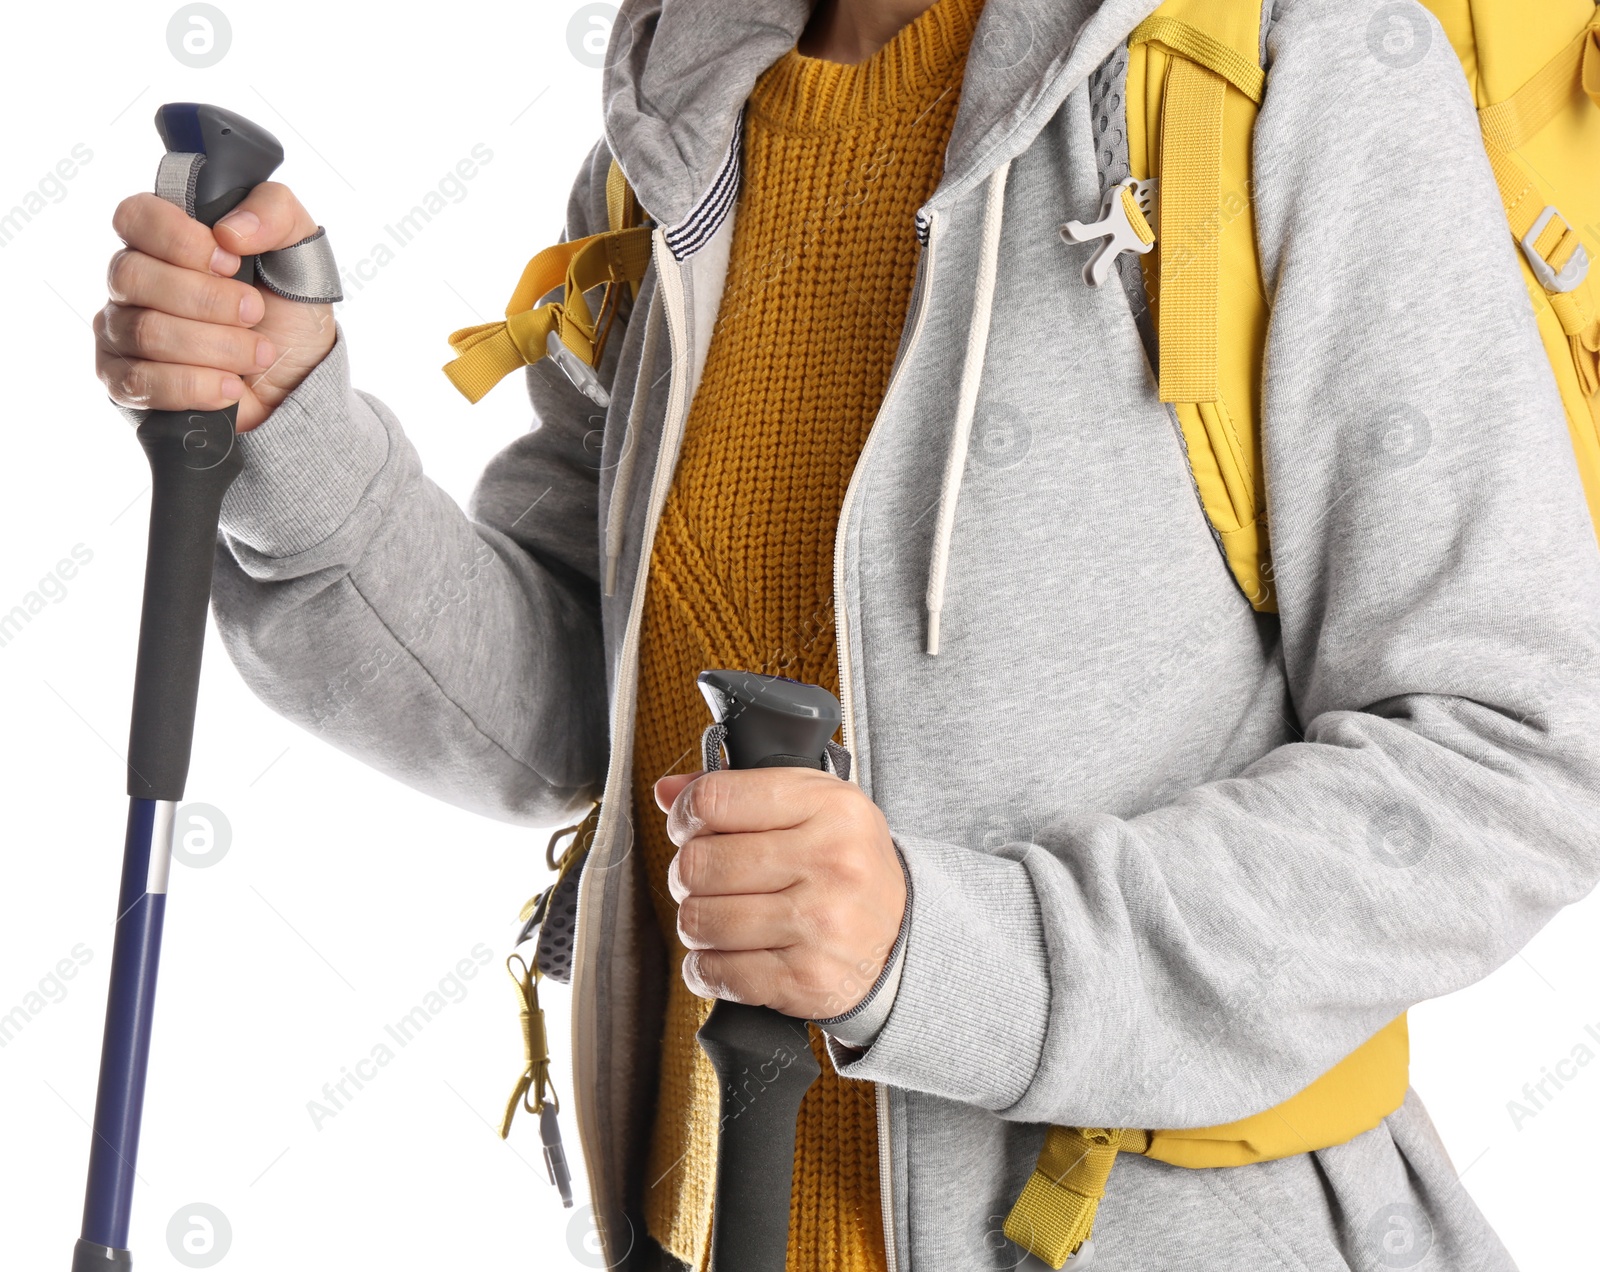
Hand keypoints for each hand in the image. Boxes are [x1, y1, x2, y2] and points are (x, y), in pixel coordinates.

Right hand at [96, 182, 336, 431]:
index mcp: (162, 239)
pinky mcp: (124, 383)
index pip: (134, 217)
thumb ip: (275, 210)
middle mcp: (132, 281)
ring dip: (216, 346)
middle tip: (254, 312)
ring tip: (257, 354)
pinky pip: (139, 382)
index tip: (230, 262)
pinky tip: (230, 387)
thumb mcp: (299, 249)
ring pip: (145, 331)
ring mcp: (121, 332)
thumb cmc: (289, 312)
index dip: (180, 240)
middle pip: (132, 276)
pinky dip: (195, 386)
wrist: (298, 382)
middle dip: (207, 299)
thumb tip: (229, 230)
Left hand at [655, 766, 906, 1019]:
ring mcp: (820, 924)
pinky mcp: (806, 978)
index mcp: (830, 807)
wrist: (903, 938)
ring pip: (700, 919)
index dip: (684, 815)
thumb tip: (666, 791)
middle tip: (704, 879)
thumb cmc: (847, 865)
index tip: (688, 827)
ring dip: (695, 922)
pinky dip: (705, 967)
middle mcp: (830, 862)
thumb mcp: (812, 806)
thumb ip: (739, 790)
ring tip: (719, 916)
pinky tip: (728, 954)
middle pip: (699, 863)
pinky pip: (716, 972)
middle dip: (687, 874)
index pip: (715, 799)